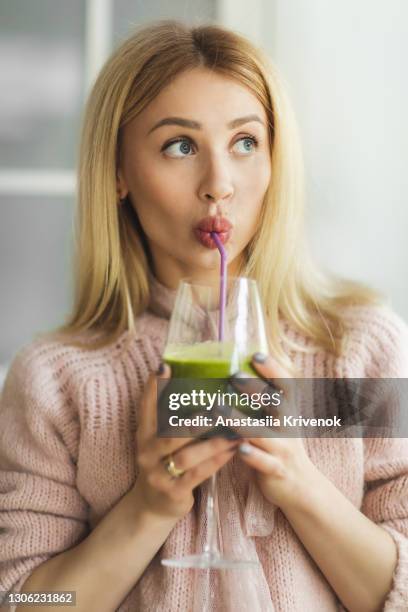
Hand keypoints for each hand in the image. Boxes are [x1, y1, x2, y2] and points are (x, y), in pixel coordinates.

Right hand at [132, 363, 239, 520]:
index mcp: (144, 434)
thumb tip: (191, 379)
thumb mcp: (160, 439)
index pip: (146, 407)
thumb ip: (172, 416)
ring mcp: (157, 474)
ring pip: (186, 455)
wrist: (153, 506)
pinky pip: (198, 475)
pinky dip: (217, 461)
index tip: (164, 366)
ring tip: (235, 429)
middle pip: (169, 433)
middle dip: (194, 420)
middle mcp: (146, 452)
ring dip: (213, 442)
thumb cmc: (165, 462)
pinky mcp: (172, 492)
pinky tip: (234, 449)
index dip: (153, 387)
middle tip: (217, 407)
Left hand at [230, 353, 316, 511]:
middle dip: (255, 389)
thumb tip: (235, 373)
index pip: (285, 385)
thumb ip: (263, 402)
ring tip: (219, 408)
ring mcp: (283, 449)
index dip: (273, 369)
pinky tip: (238, 449)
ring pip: (263, 433)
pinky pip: (264, 462)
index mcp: (288, 412)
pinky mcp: (276, 470)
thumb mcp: (277, 422)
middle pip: (275, 404)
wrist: (301, 486)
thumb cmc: (280, 446)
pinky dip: (252, 455)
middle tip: (234, 375)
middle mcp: (288, 427)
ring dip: (240, 420)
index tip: (256, 354)